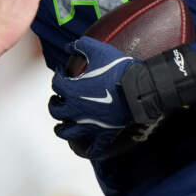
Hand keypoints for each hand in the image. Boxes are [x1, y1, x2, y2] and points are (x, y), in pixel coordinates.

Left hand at [49, 37, 135, 158]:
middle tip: (58, 99)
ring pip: (66, 133)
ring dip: (61, 128)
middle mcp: (75, 110)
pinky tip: (84, 148)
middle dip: (54, 103)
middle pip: (55, 111)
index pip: (56, 84)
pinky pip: (92, 148)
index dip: (58, 76)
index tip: (62, 72)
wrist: (140, 88)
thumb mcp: (97, 50)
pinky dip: (87, 150)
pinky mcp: (103, 134)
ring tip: (61, 124)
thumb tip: (68, 46)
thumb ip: (79, 45)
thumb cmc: (118, 69)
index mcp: (71, 91)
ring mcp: (89, 125)